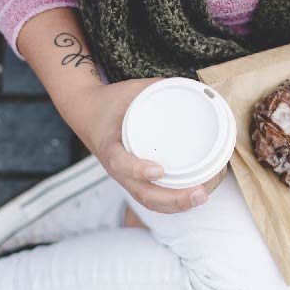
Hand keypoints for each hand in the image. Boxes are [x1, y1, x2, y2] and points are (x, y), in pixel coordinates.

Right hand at [63, 79, 208, 212]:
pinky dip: (173, 203)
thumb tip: (191, 84)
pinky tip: (192, 199)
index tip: (159, 170)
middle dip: (173, 199)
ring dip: (177, 205)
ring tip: (201, 197)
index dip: (139, 170)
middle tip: (199, 192)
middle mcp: (117, 169)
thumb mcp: (129, 90)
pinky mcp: (135, 182)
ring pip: (150, 202)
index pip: (121, 164)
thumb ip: (157, 88)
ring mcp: (127, 179)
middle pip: (143, 194)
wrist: (88, 114)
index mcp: (110, 146)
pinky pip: (154, 199)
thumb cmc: (110, 102)